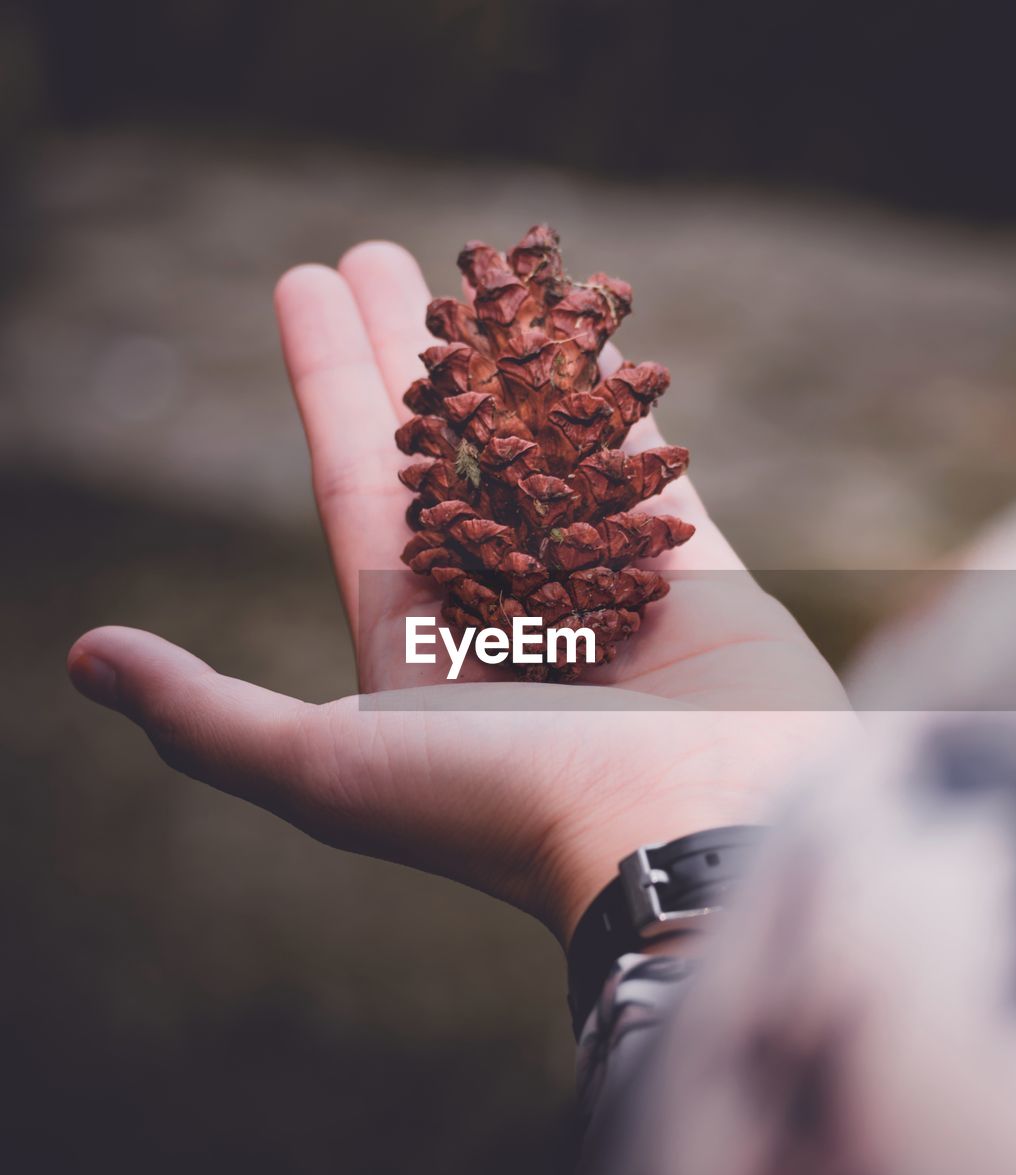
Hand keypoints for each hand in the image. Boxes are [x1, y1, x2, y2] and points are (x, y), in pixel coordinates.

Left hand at [68, 243, 852, 946]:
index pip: (355, 478)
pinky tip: (589, 335)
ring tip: (488, 272)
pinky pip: (641, 464)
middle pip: (443, 445)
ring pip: (541, 440)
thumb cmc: (508, 806)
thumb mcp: (331, 771)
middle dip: (408, 351)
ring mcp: (599, 582)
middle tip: (382, 254)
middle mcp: (502, 603)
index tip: (307, 281)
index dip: (326, 380)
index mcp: (415, 633)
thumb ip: (210, 716)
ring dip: (509, 360)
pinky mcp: (694, 577)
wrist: (690, 842)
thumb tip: (84, 659)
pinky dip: (617, 401)